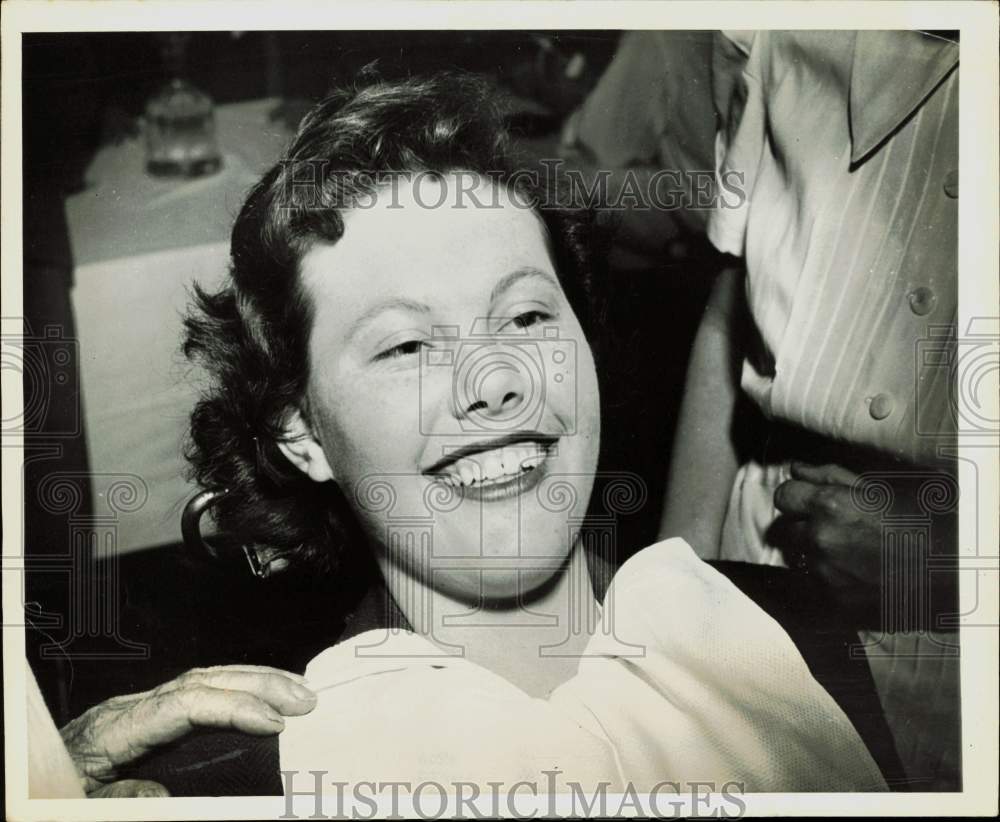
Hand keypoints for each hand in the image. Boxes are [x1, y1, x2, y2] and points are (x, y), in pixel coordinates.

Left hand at [60, 665, 315, 796]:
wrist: (24, 782)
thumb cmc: (52, 791)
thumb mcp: (82, 805)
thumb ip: (122, 799)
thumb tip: (164, 796)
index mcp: (115, 728)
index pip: (186, 702)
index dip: (233, 707)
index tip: (274, 723)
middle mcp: (132, 708)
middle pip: (205, 679)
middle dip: (259, 684)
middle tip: (306, 698)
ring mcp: (141, 706)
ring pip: (207, 677)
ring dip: (256, 679)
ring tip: (298, 687)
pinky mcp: (149, 713)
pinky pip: (200, 689)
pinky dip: (237, 687)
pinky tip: (263, 694)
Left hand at [771, 462, 957, 625]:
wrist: (949, 563)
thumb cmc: (916, 517)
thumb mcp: (874, 487)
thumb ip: (827, 476)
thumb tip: (796, 469)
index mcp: (829, 506)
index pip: (783, 496)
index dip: (796, 496)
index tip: (808, 499)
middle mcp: (821, 539)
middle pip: (786, 528)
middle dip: (804, 525)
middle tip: (836, 526)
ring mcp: (827, 571)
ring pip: (802, 556)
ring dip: (817, 551)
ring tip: (851, 548)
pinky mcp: (836, 597)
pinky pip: (819, 580)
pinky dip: (831, 574)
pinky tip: (857, 568)